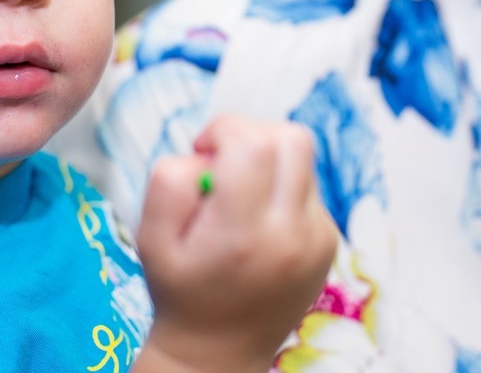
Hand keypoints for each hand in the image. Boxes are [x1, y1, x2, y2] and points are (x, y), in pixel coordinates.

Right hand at [134, 113, 336, 372]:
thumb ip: (170, 182)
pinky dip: (282, 189)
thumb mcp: (151, 237)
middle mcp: (291, 233)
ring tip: (242, 198)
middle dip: (253, 134)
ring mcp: (317, 238)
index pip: (254, 142)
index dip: (225, 130)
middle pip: (292, 138)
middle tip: (224, 164)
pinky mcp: (329, 241)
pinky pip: (309, 188)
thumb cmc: (180, 288)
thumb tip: (209, 154)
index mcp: (242, 232)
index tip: (204, 151)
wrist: (219, 351)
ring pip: (302, 159)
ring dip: (269, 162)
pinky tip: (261, 223)